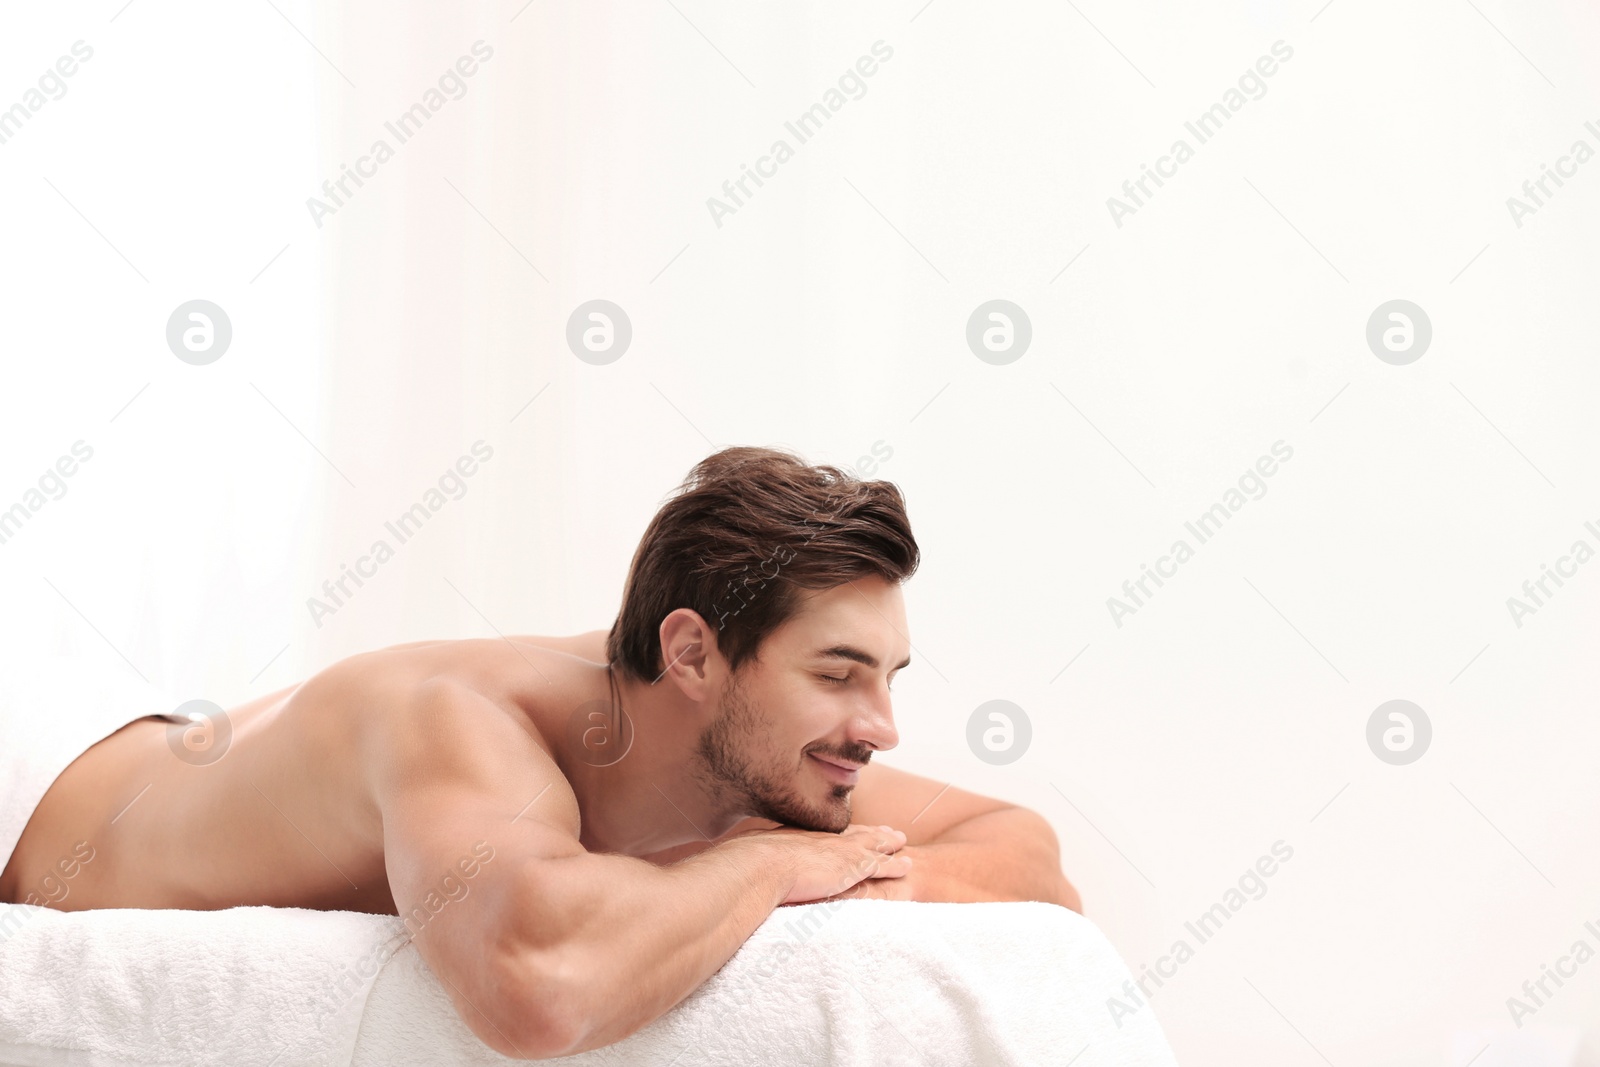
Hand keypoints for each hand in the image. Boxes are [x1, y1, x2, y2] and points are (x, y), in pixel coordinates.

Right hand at [726, 822, 911, 904]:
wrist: (756, 868)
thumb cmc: (743, 866)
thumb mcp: (745, 858)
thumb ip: (748, 863)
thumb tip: (732, 870)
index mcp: (796, 837)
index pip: (823, 834)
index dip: (838, 833)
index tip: (848, 830)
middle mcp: (818, 839)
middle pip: (850, 833)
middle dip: (868, 831)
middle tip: (884, 829)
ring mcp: (835, 852)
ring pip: (870, 845)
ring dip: (886, 843)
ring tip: (900, 840)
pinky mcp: (849, 868)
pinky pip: (879, 865)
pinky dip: (893, 865)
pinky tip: (906, 865)